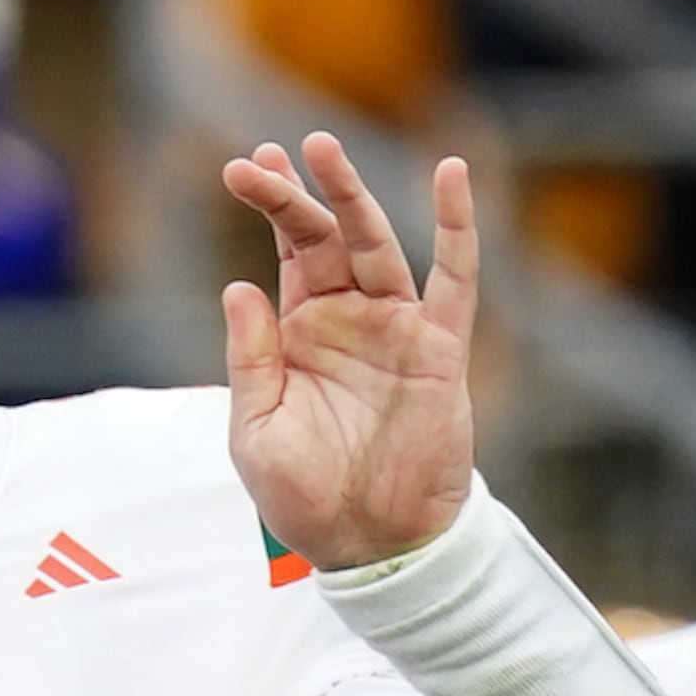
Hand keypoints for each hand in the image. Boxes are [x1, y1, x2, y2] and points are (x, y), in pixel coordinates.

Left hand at [217, 133, 478, 569]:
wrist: (373, 548)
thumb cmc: (306, 499)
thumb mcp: (255, 432)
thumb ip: (249, 359)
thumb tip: (241, 285)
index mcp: (300, 334)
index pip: (287, 251)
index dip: (269, 205)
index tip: (240, 168)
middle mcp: (350, 321)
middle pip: (325, 237)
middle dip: (298, 194)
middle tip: (269, 153)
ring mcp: (396, 331)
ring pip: (378, 245)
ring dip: (354, 196)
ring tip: (324, 148)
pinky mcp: (440, 350)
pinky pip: (455, 279)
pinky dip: (456, 227)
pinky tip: (450, 173)